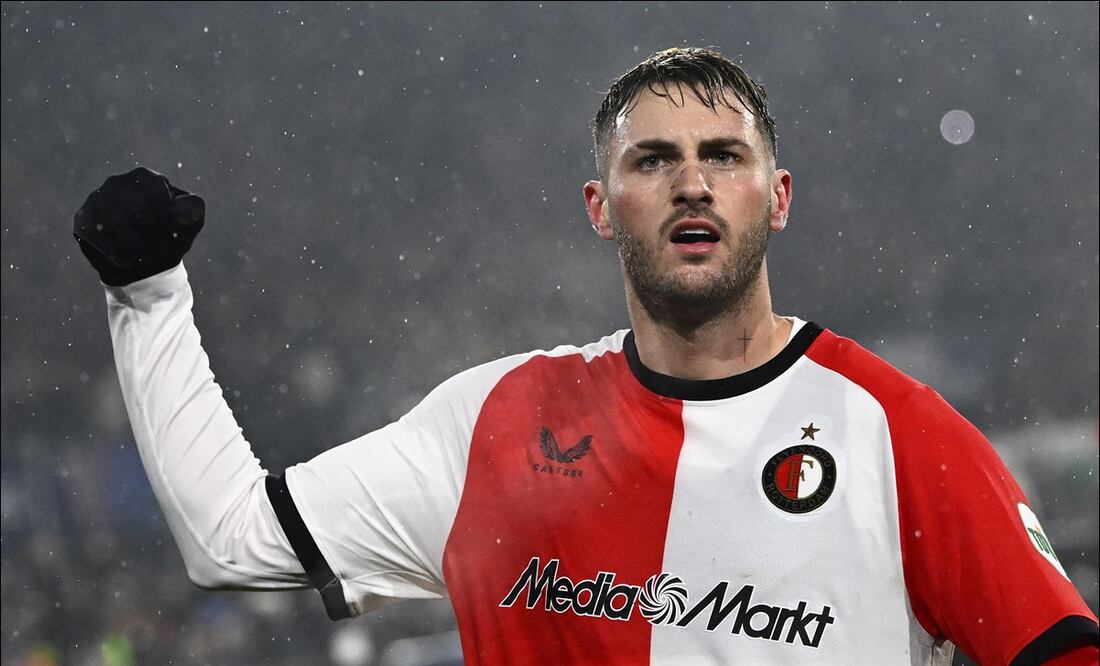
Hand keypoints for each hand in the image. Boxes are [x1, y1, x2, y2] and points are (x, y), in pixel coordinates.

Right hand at [73, 166, 204, 285]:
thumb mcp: (190, 220)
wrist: (143, 258)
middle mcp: (118, 183)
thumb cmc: (169, 234)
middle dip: (153, 237)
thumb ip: (192, 209)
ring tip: (147, 261)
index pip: (157, 197)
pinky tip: (128, 262)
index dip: (168, 223)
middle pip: (136, 210)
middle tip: (161, 255)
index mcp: (146, 178)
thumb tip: (182, 209)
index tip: (176, 242)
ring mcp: (97, 199)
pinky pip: (96, 234)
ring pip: (115, 222)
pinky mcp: (83, 218)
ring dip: (135, 246)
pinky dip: (116, 252)